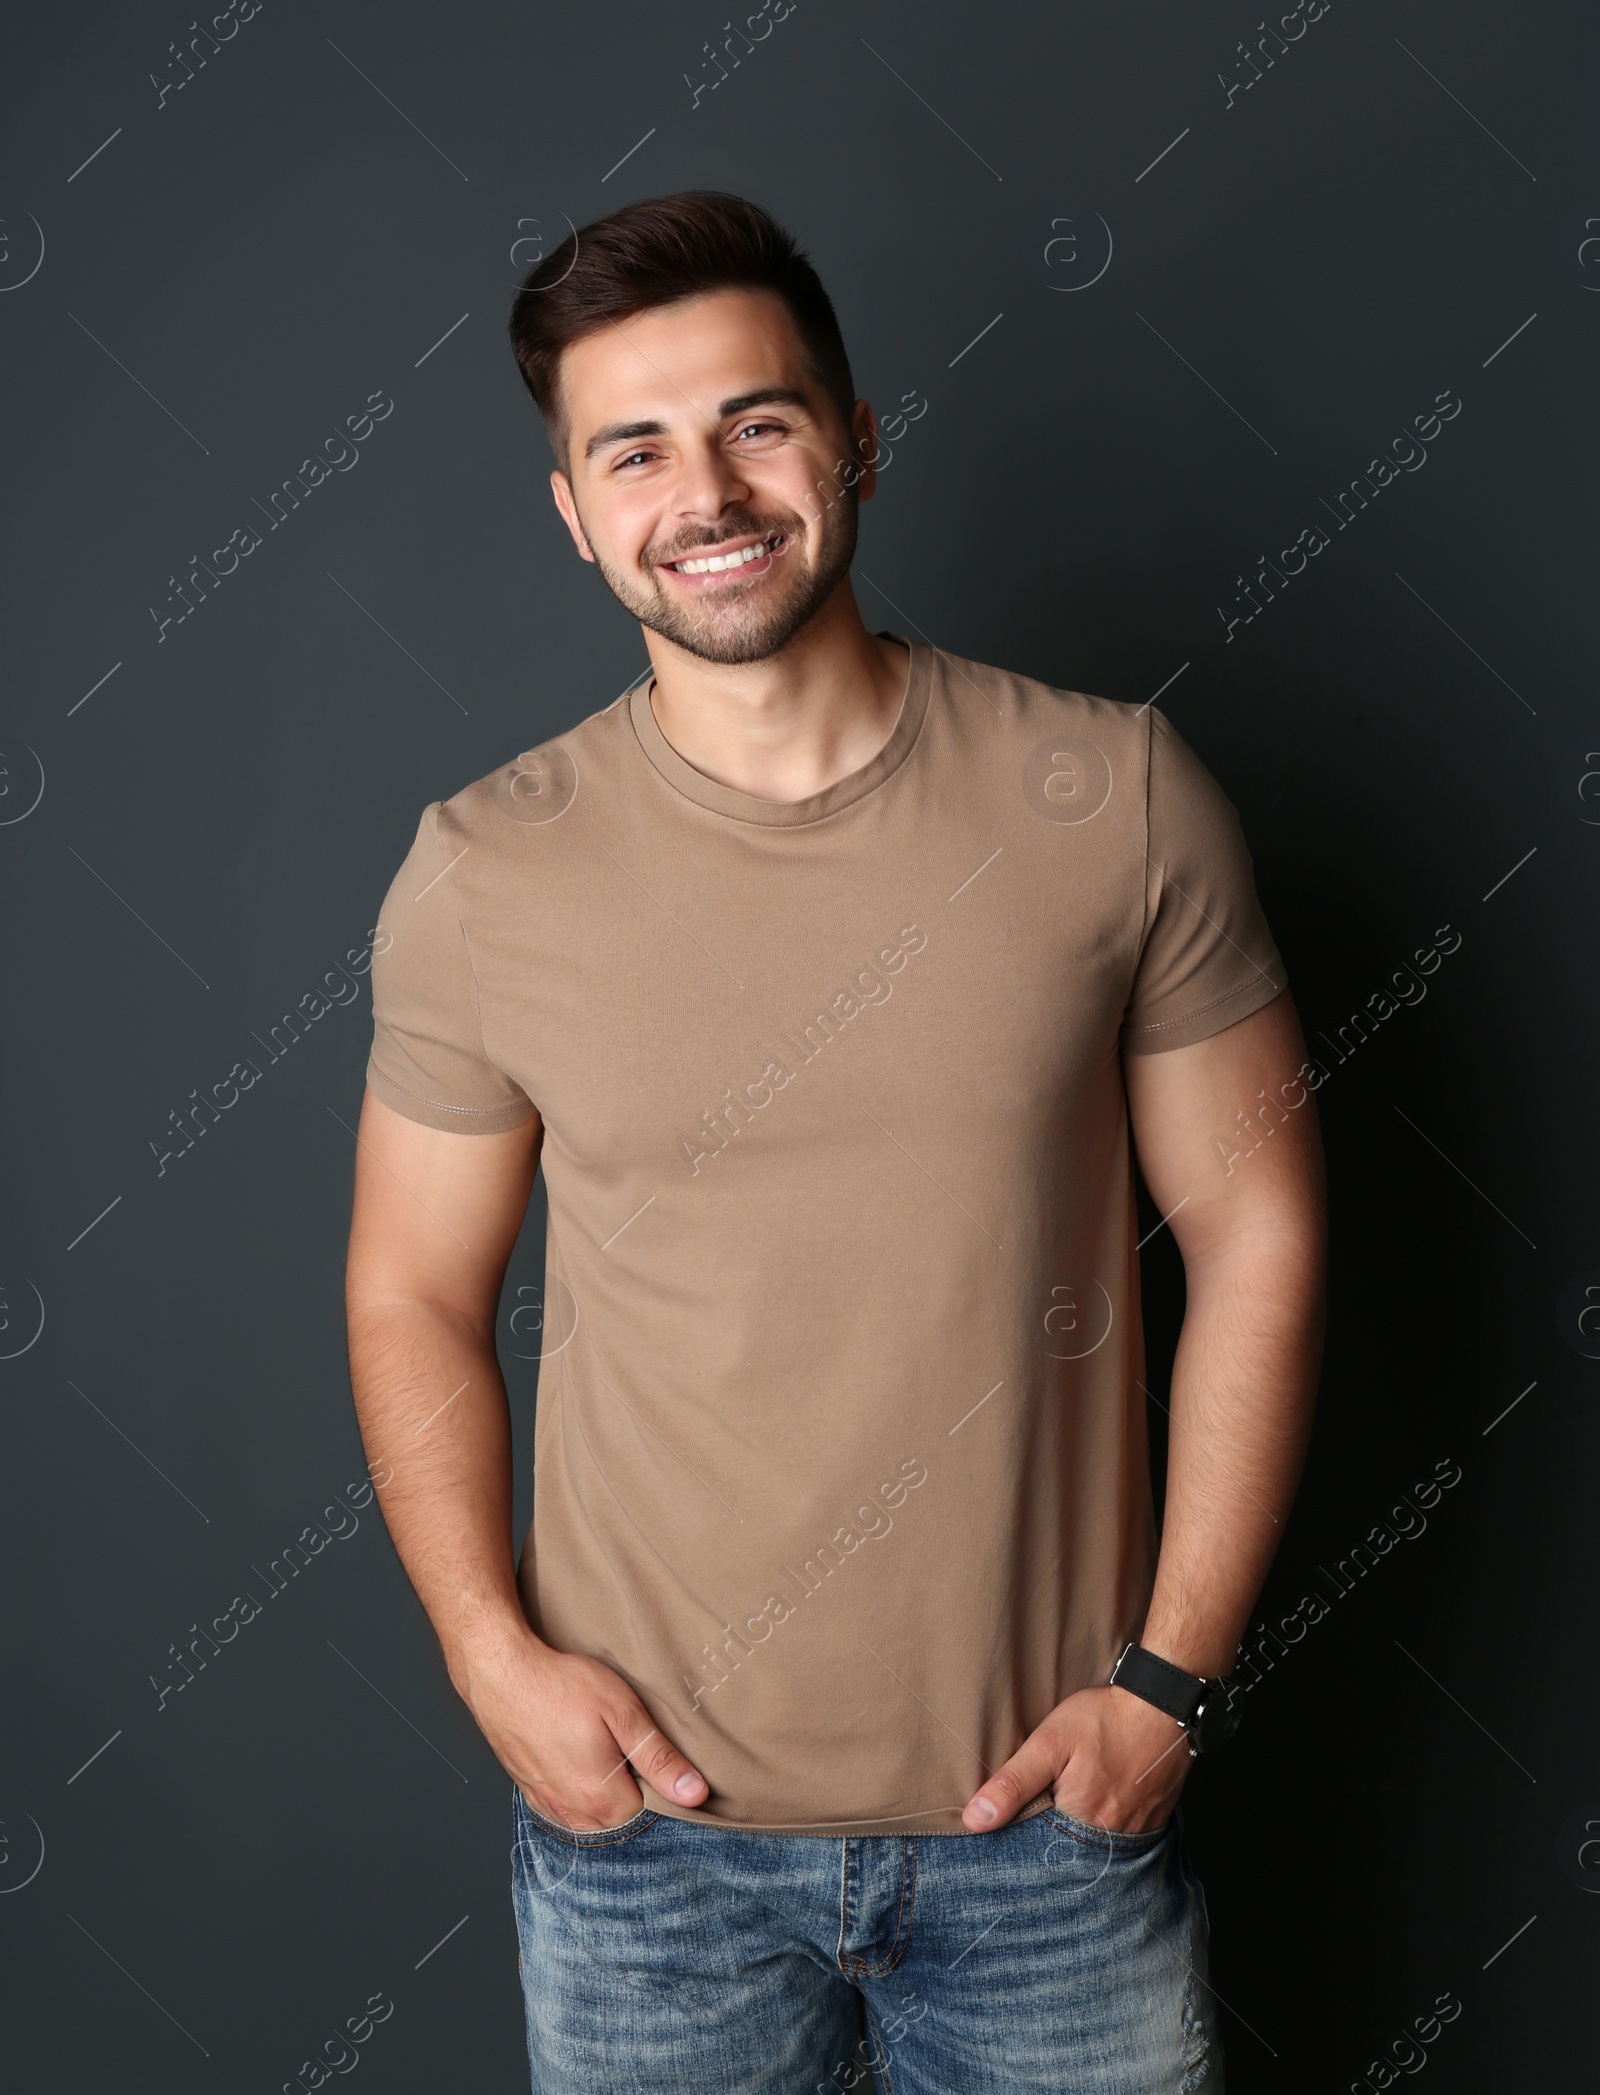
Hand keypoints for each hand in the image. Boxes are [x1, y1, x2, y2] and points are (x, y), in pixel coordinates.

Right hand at [453, 1621, 708, 1829]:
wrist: (499, 1672)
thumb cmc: (560, 1685)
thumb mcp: (622, 1711)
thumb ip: (659, 1758)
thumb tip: (696, 1794)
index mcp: (601, 1797)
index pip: (648, 1813)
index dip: (658, 1783)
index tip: (654, 1754)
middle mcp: (571, 1811)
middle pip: (618, 1819)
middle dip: (631, 1792)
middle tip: (627, 1746)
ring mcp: (547, 1803)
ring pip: (590, 1817)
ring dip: (602, 1793)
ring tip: (603, 1750)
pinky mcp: (529, 1790)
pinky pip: (564, 1808)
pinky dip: (577, 1792)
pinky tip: (577, 1760)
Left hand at [962, 1684, 1190, 1833]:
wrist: (1163, 1707)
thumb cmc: (1105, 1720)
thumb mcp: (1050, 1742)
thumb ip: (1013, 1782)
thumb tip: (975, 1820)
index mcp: (1081, 1822)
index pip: (1036, 1852)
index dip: (1019, 1840)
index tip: (1007, 1827)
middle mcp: (1111, 1841)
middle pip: (1065, 1855)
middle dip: (1047, 1840)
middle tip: (1041, 1810)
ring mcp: (1134, 1837)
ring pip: (1091, 1850)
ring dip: (1074, 1838)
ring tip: (1066, 1808)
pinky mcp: (1150, 1827)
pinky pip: (1117, 1843)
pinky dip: (1101, 1831)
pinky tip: (1094, 1807)